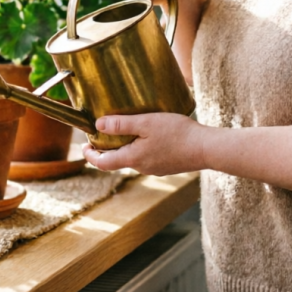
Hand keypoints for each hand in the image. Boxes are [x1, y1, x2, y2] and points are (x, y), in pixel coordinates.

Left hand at [82, 113, 209, 176]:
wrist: (206, 148)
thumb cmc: (177, 133)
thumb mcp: (146, 123)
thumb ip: (122, 124)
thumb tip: (98, 125)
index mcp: (133, 158)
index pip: (104, 163)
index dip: (91, 156)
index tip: (84, 147)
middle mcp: (142, 167)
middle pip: (118, 160)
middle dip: (107, 149)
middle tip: (101, 135)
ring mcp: (156, 168)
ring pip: (134, 159)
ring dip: (125, 148)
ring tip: (124, 131)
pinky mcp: (167, 165)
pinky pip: (147, 158)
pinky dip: (140, 148)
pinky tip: (148, 136)